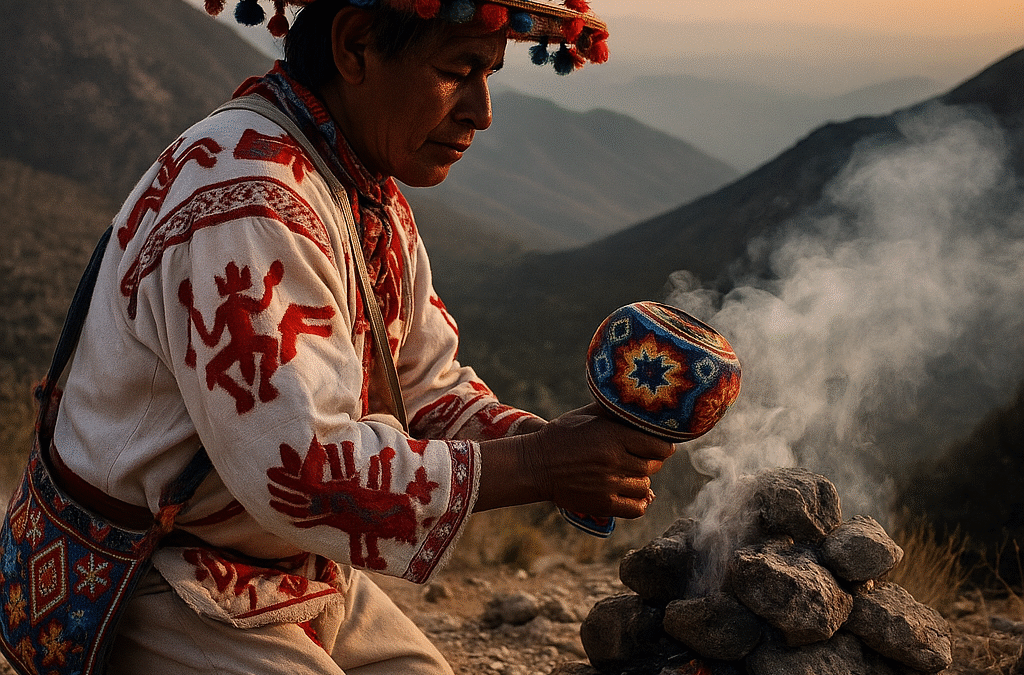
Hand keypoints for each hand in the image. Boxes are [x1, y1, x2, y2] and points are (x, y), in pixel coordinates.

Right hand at [475, 403, 674, 518]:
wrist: (535, 465)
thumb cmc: (561, 436)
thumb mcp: (586, 416)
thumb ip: (613, 413)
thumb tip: (639, 408)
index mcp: (612, 436)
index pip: (658, 446)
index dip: (662, 446)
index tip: (659, 445)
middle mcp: (614, 461)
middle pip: (653, 466)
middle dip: (651, 462)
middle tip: (641, 457)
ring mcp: (609, 485)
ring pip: (645, 486)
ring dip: (641, 480)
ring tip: (629, 474)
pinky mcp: (603, 504)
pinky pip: (637, 508)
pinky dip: (639, 502)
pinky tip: (632, 494)